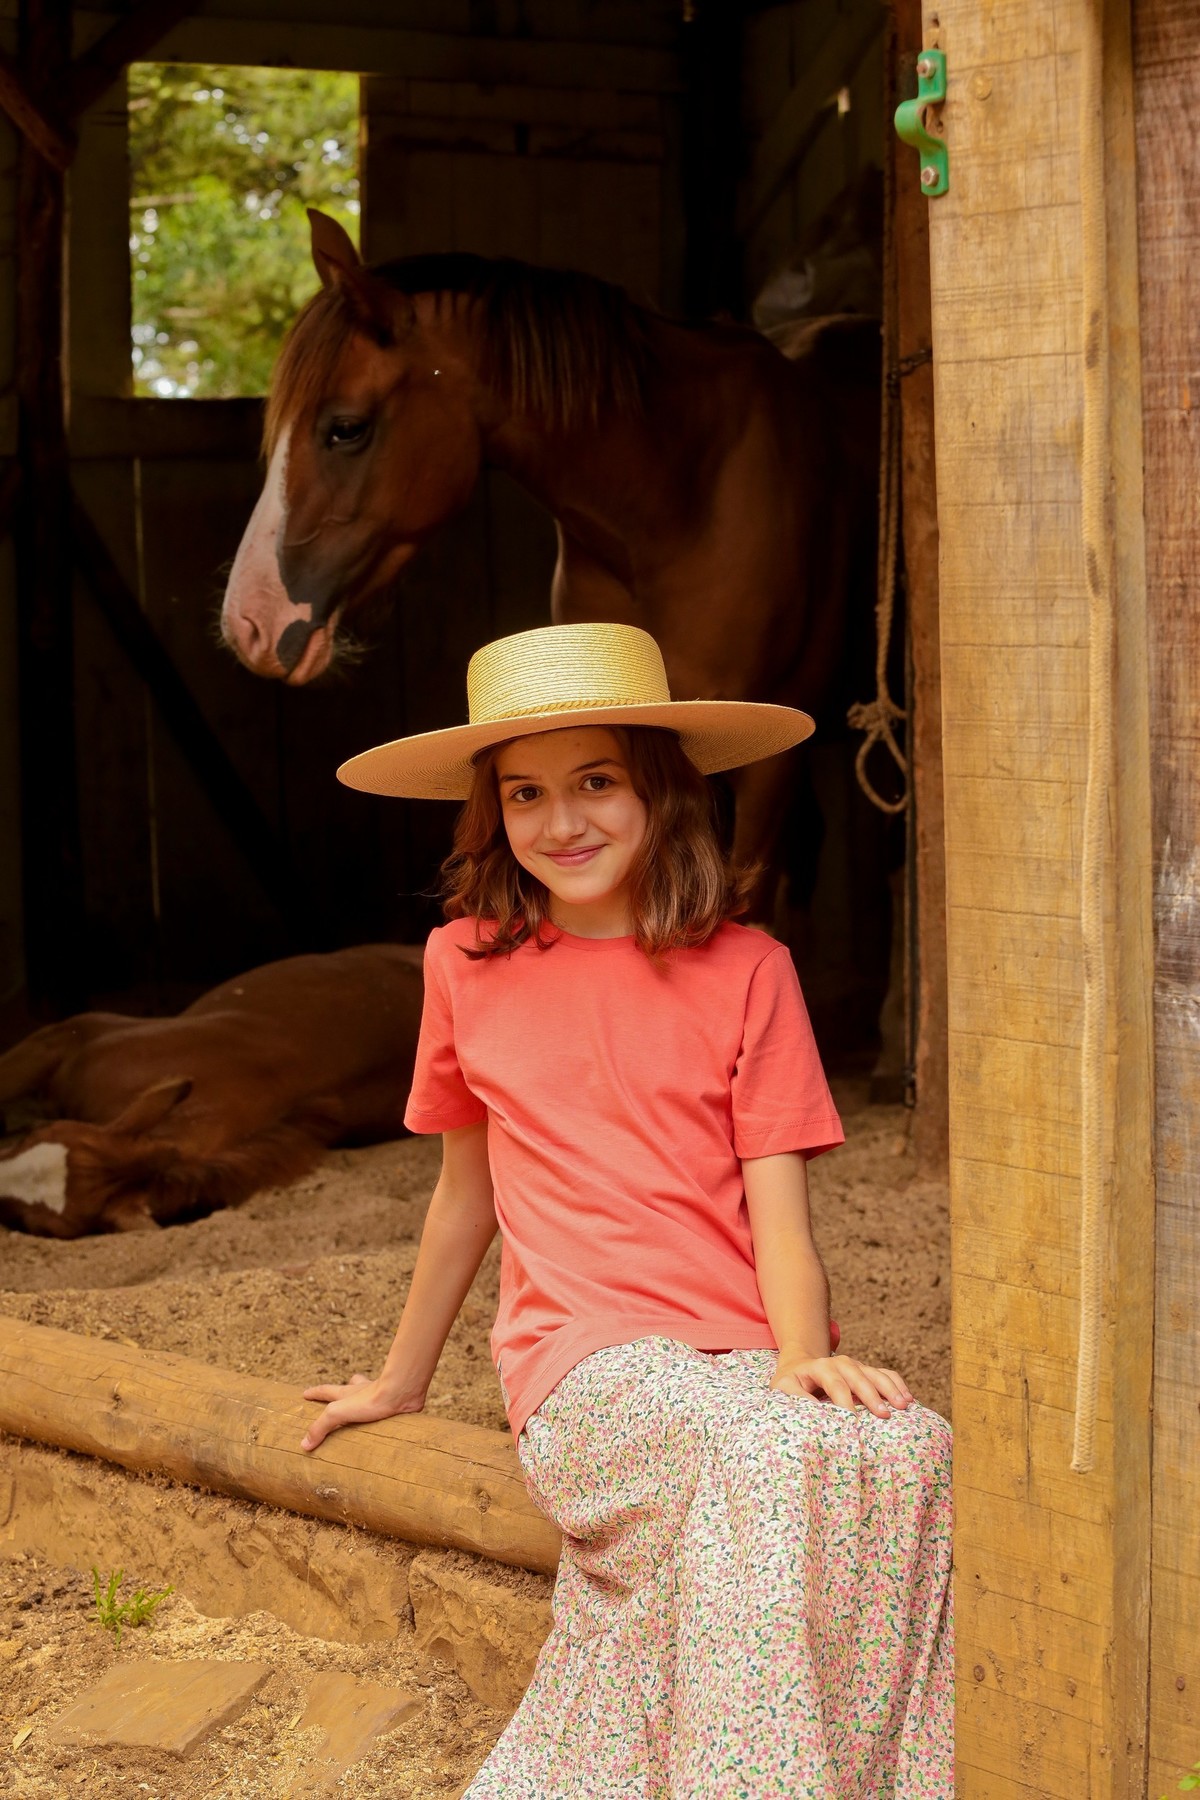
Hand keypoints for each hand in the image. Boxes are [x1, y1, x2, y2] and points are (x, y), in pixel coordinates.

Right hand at [299, 1371, 422, 1451]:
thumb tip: (304, 1444)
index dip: (315, 1393)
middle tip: (337, 1396)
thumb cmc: (371, 1399)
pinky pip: (386, 1409)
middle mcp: (362, 1392)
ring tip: (362, 1412)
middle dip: (341, 1391)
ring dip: (364, 1400)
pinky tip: (386, 1423)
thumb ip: (321, 1427)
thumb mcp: (338, 1412)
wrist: (402, 1393)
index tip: (305, 1393)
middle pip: (349, 1387)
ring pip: (369, 1394)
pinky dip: (383, 1414)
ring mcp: (379, 1396)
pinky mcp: (393, 1406)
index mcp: (347, 1393)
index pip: (326, 1391)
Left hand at [770, 1352, 913, 1418]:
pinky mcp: (865, 1371)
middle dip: (872, 1395)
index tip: (852, 1421)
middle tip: (884, 1415)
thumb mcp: (783, 1388)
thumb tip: (814, 1412)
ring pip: (875, 1373)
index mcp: (820, 1367)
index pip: (835, 1383)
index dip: (844, 1401)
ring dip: (891, 1389)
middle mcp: (840, 1363)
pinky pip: (885, 1374)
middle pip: (859, 1377)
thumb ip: (795, 1397)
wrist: (799, 1366)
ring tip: (904, 1405)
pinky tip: (909, 1398)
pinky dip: (897, 1384)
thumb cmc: (791, 1383)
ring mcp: (855, 1366)